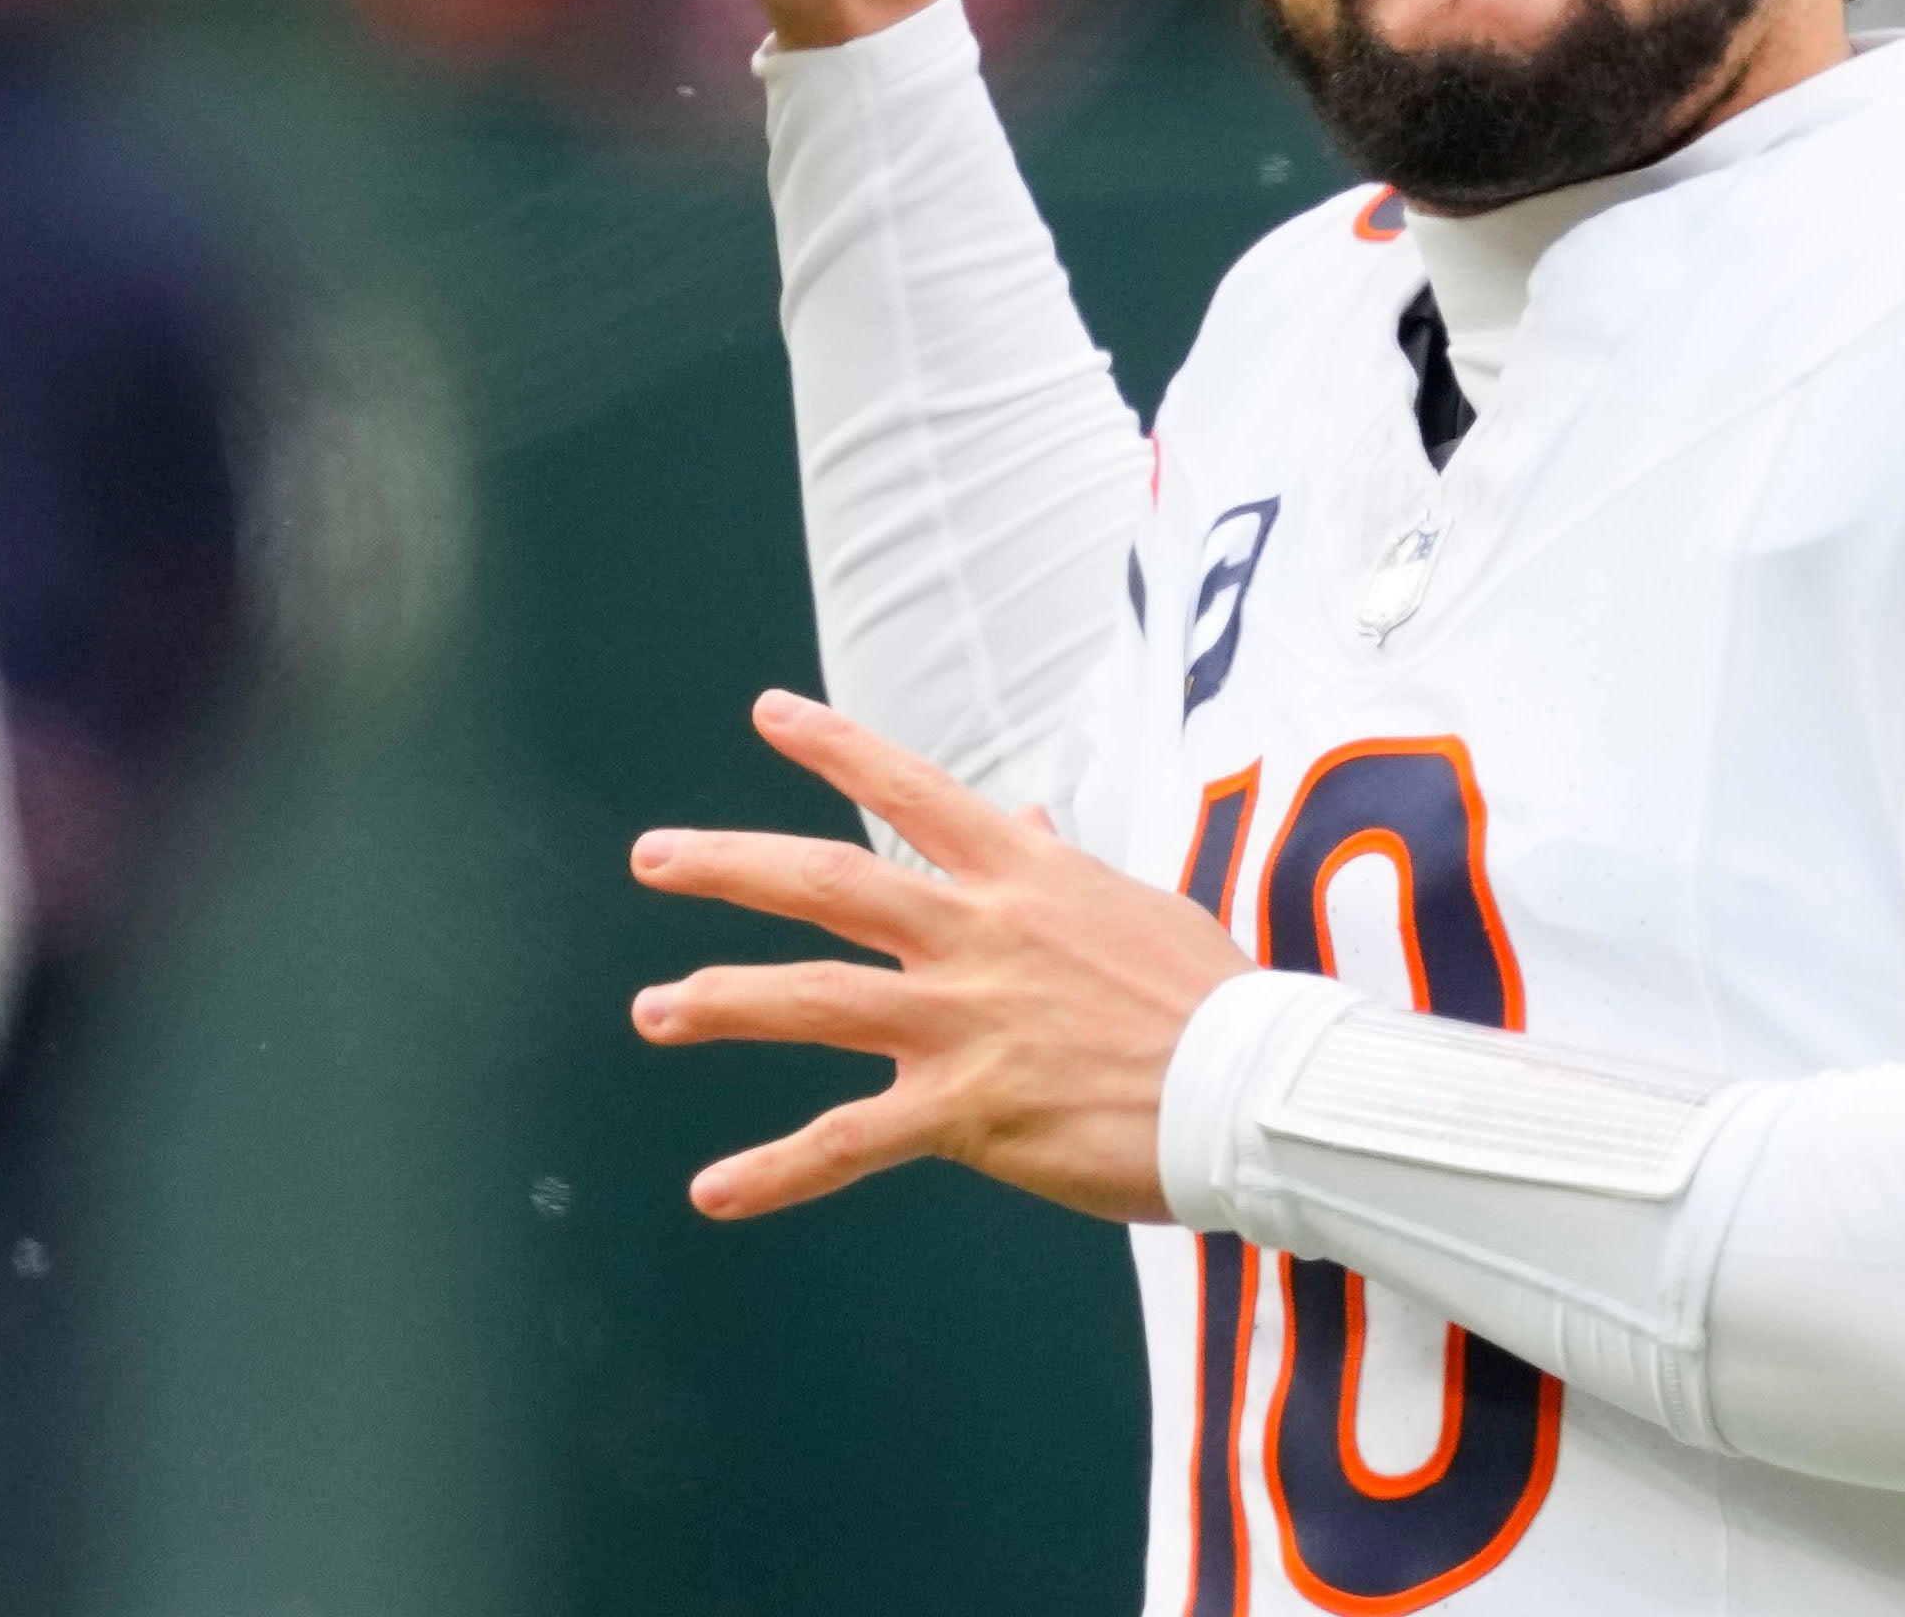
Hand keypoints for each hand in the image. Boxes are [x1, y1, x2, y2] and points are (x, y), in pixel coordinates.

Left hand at [629, 689, 1255, 1222]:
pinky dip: (775, 1172)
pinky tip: (714, 1192)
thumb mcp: (1136, 907)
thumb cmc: (1208, 998)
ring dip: (723, 1000)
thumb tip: (1031, 818)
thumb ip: (1062, 867)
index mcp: (1024, 876)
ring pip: (815, 999)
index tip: (770, 713)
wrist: (1250, 1087)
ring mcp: (964, 1021)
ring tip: (655, 1007)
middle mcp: (978, 935)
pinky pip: (849, 1142)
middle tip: (654, 856)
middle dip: (731, 867)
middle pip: (830, 882)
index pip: (913, 790)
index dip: (836, 747)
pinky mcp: (966, 1111)